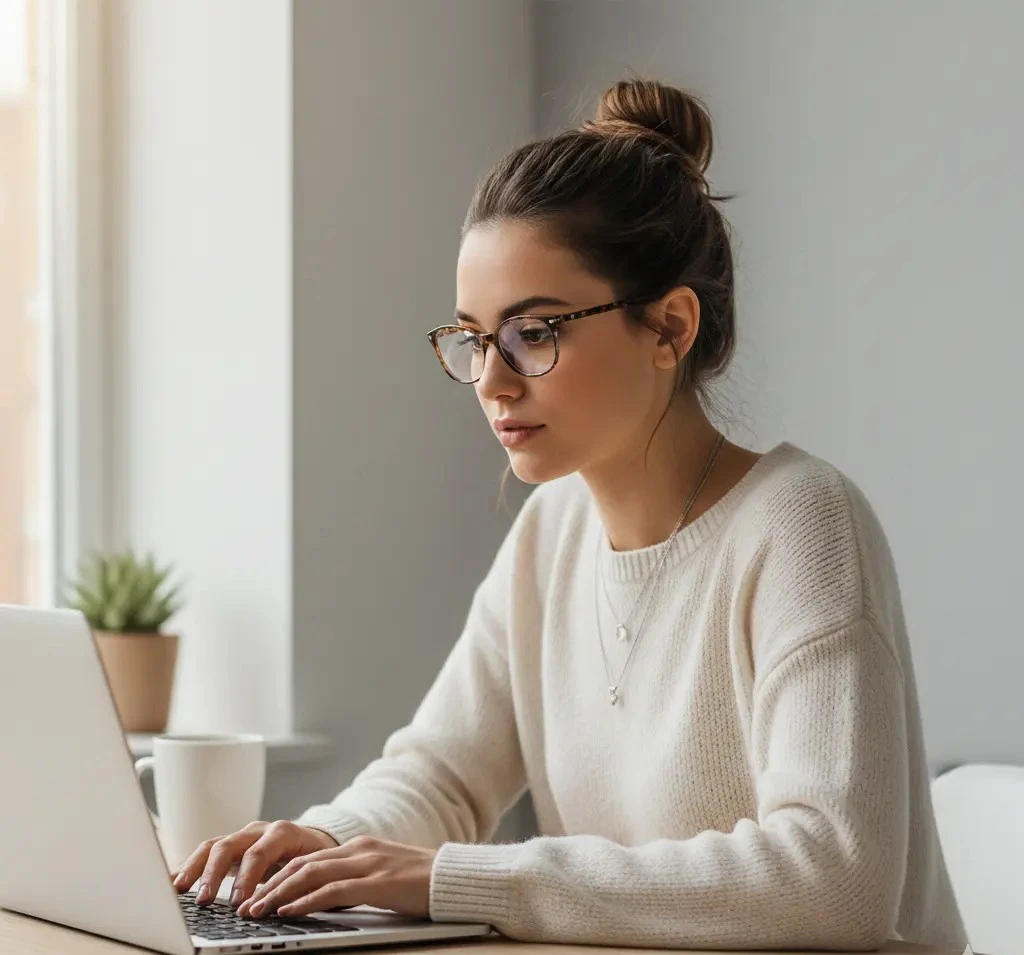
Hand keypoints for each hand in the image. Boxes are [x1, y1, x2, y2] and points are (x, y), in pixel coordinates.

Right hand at [170, 820, 339, 907]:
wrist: (316, 842)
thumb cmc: (316, 858)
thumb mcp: (314, 868)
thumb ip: (298, 883)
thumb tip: (281, 905)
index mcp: (282, 833)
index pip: (259, 853)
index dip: (247, 878)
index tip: (239, 903)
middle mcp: (258, 831)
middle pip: (229, 845)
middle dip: (213, 873)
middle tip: (204, 899)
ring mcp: (242, 837)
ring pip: (212, 846)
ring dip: (194, 868)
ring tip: (178, 890)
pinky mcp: (230, 847)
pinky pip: (205, 853)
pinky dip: (188, 866)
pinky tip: (172, 881)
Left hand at [236, 835, 436, 919]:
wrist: (455, 878)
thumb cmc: (421, 884)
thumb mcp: (382, 877)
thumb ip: (355, 882)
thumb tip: (325, 900)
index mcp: (359, 847)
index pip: (308, 859)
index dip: (278, 877)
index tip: (256, 895)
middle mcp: (359, 850)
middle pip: (302, 864)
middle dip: (269, 885)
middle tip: (245, 906)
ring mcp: (368, 863)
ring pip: (310, 874)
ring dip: (279, 894)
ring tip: (257, 911)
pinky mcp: (377, 882)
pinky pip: (333, 891)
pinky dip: (306, 900)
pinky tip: (289, 911)